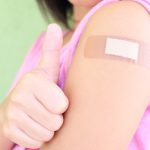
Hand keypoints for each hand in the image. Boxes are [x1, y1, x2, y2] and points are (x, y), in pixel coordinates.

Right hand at [2, 24, 68, 148]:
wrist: (16, 105)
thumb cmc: (38, 88)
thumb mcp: (47, 68)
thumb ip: (51, 50)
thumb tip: (54, 26)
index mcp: (33, 81)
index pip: (62, 106)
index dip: (61, 105)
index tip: (54, 99)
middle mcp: (20, 97)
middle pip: (56, 122)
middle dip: (54, 118)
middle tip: (47, 109)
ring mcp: (13, 116)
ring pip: (47, 134)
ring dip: (47, 127)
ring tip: (40, 116)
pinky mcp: (10, 131)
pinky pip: (37, 141)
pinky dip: (38, 136)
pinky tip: (33, 124)